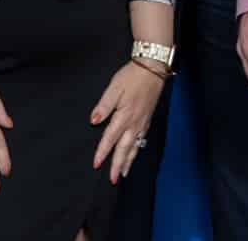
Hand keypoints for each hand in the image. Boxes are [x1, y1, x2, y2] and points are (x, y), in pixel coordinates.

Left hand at [90, 62, 164, 182]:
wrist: (153, 68)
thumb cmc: (132, 76)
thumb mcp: (114, 87)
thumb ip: (104, 106)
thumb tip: (93, 122)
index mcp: (124, 116)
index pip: (110, 138)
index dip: (102, 152)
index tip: (96, 164)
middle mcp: (134, 123)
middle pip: (124, 148)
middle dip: (118, 165)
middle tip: (113, 179)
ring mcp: (143, 122)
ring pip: (135, 146)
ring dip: (129, 161)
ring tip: (124, 173)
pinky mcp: (148, 118)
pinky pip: (142, 139)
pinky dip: (137, 150)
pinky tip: (135, 152)